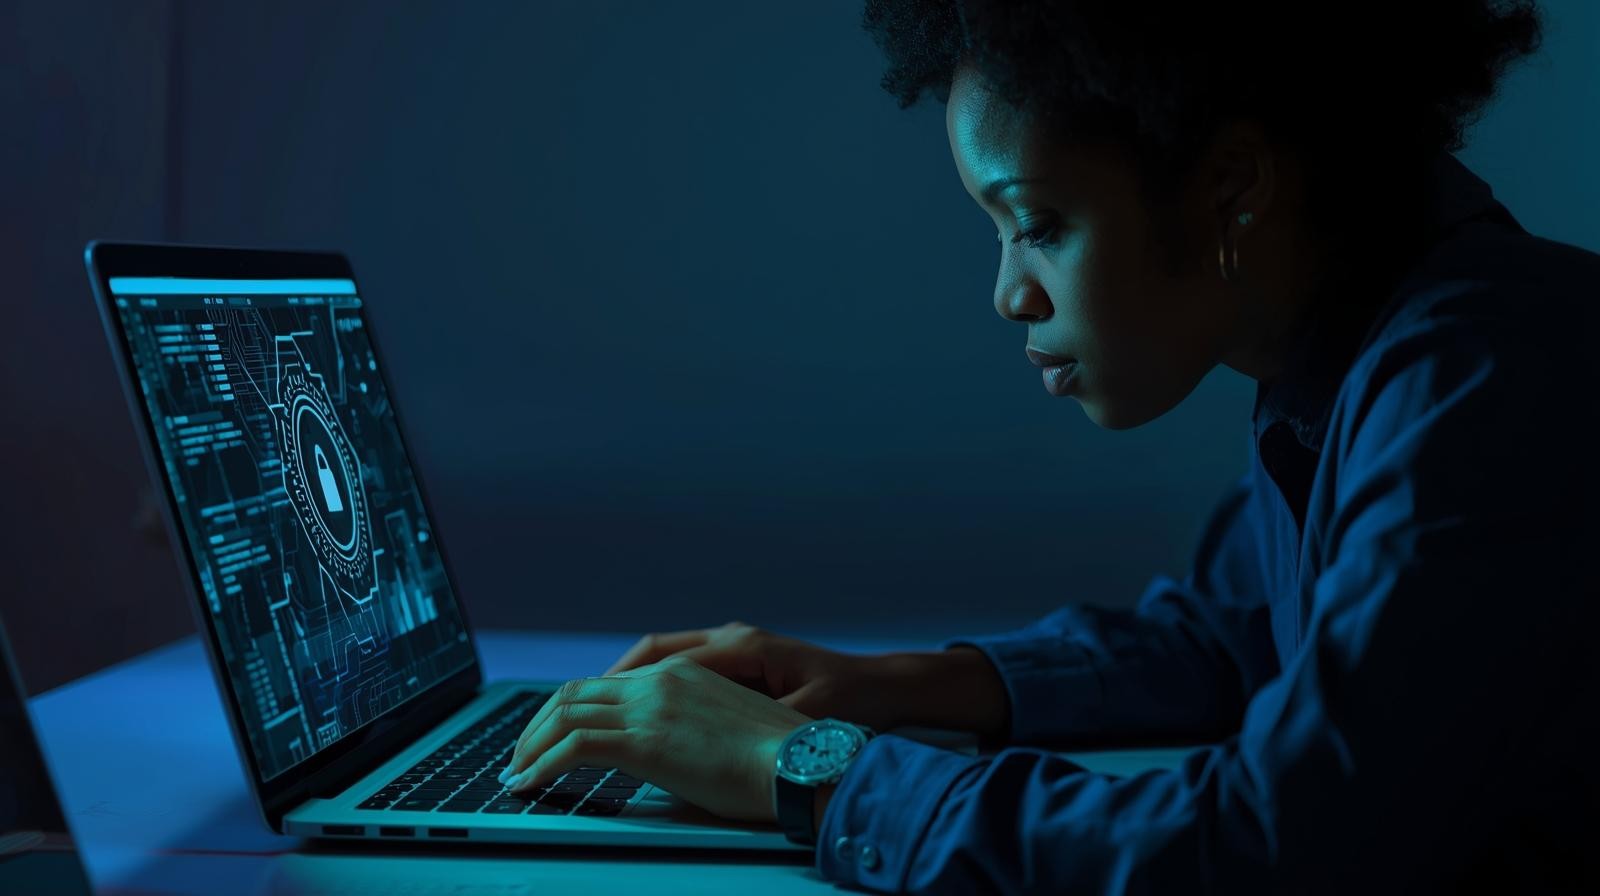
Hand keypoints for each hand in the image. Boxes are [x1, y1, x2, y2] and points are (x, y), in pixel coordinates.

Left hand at [499, 656, 810, 821]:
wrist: (803, 763)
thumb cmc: (778, 759)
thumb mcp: (725, 730)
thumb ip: (689, 730)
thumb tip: (665, 760)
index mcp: (681, 674)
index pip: (605, 683)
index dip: (569, 709)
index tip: (552, 736)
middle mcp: (660, 681)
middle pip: (574, 692)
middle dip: (538, 725)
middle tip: (522, 755)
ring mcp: (651, 706)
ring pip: (565, 714)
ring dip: (531, 745)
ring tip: (517, 772)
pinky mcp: (644, 739)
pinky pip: (572, 747)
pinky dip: (541, 764)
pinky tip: (529, 784)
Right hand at [604, 621, 904, 730]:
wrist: (880, 687)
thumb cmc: (849, 700)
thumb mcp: (808, 717)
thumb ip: (763, 726)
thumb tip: (720, 741)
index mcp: (741, 647)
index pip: (664, 663)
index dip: (621, 690)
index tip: (581, 716)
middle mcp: (729, 639)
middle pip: (648, 654)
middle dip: (602, 686)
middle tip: (561, 717)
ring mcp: (729, 648)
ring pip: (657, 658)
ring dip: (618, 685)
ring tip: (579, 715)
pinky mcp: (734, 662)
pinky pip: (676, 667)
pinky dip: (644, 686)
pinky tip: (625, 712)